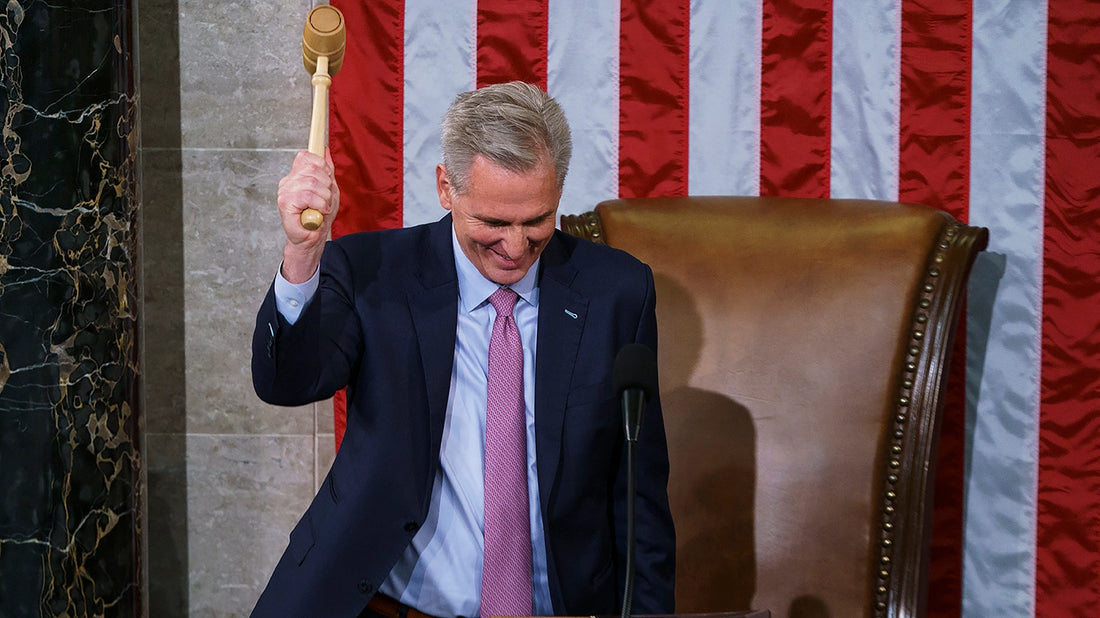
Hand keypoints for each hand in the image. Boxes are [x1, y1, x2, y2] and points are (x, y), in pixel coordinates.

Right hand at [277, 148, 339, 282]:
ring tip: (322, 208)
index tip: (327, 181)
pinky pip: (308, 196)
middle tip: (325, 200)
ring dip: (325, 198)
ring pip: (313, 183)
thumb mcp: (329, 189)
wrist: (313, 238)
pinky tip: (318, 212)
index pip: (307, 156)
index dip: (322, 167)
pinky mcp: (285, 203)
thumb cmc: (320, 216)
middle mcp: (288, 181)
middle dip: (327, 185)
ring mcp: (284, 191)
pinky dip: (320, 205)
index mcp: (296, 176)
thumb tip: (325, 150)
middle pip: (313, 168)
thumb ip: (326, 170)